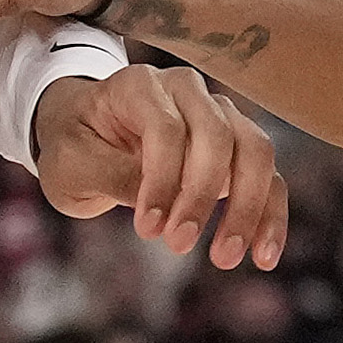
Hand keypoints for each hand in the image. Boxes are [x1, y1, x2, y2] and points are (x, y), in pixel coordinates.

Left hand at [32, 68, 290, 269]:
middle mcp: (186, 91)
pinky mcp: (236, 148)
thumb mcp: (72, 163)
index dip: (161, 180)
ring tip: (225, 258)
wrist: (84, 133)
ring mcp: (218, 115)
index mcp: (139, 85)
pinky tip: (263, 257)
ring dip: (247, 208)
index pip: (165, 128)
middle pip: (218, 135)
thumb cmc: (75, 145)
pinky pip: (268, 178)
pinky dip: (270, 216)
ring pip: (254, 153)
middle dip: (201, 196)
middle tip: (178, 245)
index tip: (147, 230)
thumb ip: (113, 176)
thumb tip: (163, 208)